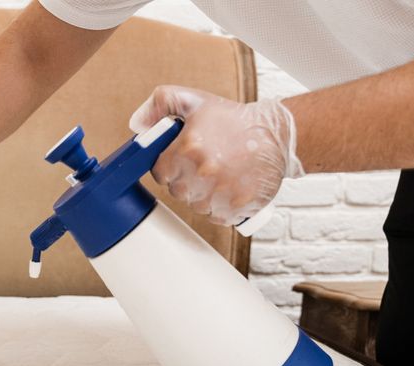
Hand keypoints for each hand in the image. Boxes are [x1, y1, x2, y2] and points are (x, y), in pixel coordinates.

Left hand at [129, 86, 303, 225]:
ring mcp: (220, 192)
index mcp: (188, 147)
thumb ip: (160, 104)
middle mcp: (202, 172)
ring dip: (204, 194)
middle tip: (206, 164)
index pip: (160, 172)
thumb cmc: (235, 120)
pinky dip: (221, 206)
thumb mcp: (195, 101)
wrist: (277, 135)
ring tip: (221, 174)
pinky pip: (215, 216)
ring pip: (196, 205)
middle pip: (177, 191)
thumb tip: (136, 124)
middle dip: (187, 180)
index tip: (183, 160)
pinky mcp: (236, 207)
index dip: (170, 166)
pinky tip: (230, 187)